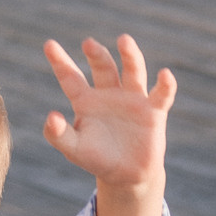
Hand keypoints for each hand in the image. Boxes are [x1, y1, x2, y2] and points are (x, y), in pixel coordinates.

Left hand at [43, 34, 175, 215]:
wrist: (127, 175)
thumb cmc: (97, 159)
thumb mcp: (74, 150)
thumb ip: (58, 135)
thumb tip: (51, 116)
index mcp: (86, 100)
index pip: (70, 77)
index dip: (60, 61)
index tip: (49, 44)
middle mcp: (109, 93)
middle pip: (103, 68)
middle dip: (96, 55)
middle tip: (88, 43)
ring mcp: (133, 99)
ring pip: (132, 71)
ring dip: (130, 56)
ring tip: (124, 39)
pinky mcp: (154, 111)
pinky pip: (162, 94)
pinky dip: (166, 85)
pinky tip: (165, 75)